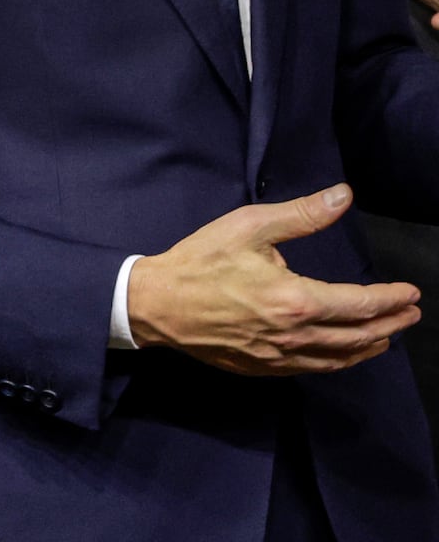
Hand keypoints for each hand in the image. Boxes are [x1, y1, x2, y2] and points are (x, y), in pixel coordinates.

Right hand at [126, 185, 420, 372]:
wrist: (155, 303)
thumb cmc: (200, 261)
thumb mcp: (247, 226)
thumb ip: (301, 215)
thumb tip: (343, 196)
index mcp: (296, 299)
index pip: (361, 304)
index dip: (392, 299)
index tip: (412, 293)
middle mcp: (296, 335)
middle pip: (360, 335)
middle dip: (391, 324)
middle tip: (410, 314)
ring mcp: (281, 357)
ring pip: (340, 358)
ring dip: (371, 346)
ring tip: (387, 336)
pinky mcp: (264, 368)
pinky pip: (315, 369)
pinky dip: (340, 361)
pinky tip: (344, 352)